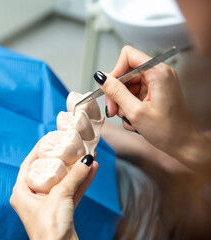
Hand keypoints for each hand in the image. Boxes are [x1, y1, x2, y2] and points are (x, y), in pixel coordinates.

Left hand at [10, 143, 97, 239]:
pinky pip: (71, 192)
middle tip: (68, 146)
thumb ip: (74, 176)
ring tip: (86, 155)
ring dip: (75, 170)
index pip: (28, 165)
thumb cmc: (50, 228)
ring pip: (62, 182)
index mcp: (21, 193)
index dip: (38, 151)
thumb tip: (87, 160)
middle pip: (46, 172)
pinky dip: (81, 182)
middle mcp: (32, 198)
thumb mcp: (60, 195)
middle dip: (60, 160)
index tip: (48, 139)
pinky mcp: (61, 212)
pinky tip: (92, 170)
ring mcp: (47, 205)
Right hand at [95, 46, 210, 172]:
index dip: (115, 71)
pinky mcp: (155, 93)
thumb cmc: (168, 131)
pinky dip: (129, 107)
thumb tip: (101, 78)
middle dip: (116, 92)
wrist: (185, 145)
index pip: (128, 56)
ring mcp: (157, 83)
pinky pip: (134, 94)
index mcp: (158, 72)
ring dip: (122, 103)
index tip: (110, 89)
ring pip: (128, 86)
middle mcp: (159, 74)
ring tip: (128, 118)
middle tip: (113, 110)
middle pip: (126, 73)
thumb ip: (116, 92)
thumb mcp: (136, 112)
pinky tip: (134, 119)